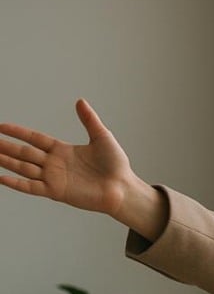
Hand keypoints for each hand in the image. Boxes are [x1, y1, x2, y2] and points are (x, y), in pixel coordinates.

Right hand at [1, 100, 165, 238]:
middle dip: (6, 146)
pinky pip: (32, 186)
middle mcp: (55, 164)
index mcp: (63, 150)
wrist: (122, 188)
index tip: (1, 126)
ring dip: (7, 161)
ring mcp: (54, 178)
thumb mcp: (102, 138)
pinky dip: (16, 183)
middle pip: (24, 153)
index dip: (18, 132)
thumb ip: (89, 120)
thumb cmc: (116, 165)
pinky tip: (2, 177)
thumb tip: (80, 101)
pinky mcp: (57, 191)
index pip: (34, 138)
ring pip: (24, 167)